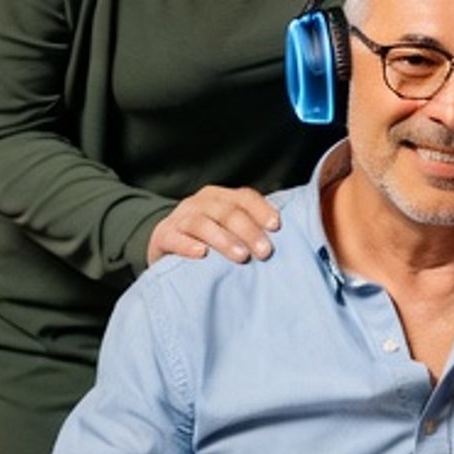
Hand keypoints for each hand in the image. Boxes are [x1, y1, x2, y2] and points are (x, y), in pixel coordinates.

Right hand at [147, 186, 282, 266]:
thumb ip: (250, 230)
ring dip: (224, 239)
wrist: (165, 247)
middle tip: (265, 251)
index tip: (276, 226)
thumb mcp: (227, 230)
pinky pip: (175, 238)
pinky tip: (202, 254)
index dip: (261, 210)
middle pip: (227, 211)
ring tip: (241, 256)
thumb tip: (290, 240)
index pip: (244, 197)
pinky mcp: (163, 235)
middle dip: (248, 231)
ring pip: (202, 223)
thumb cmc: (206, 240)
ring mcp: (180, 218)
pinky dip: (188, 245)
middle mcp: (200, 203)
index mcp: (220, 197)